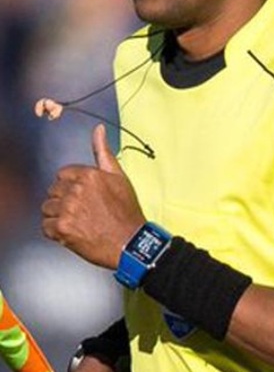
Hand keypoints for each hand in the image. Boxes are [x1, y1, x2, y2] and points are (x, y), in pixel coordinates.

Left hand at [41, 124, 144, 268]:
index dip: (71, 187)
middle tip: (81, 211)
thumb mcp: (119, 177)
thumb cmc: (126, 212)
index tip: (81, 197)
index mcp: (88, 175)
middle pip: (53, 191)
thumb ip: (103, 152)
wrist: (130, 242)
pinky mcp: (62, 228)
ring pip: (47, 208)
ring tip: (76, 222)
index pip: (63, 175)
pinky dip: (55, 231)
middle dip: (63, 201)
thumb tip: (98, 130)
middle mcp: (76, 190)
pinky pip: (45, 226)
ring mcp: (68, 209)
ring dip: (58, 216)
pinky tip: (71, 231)